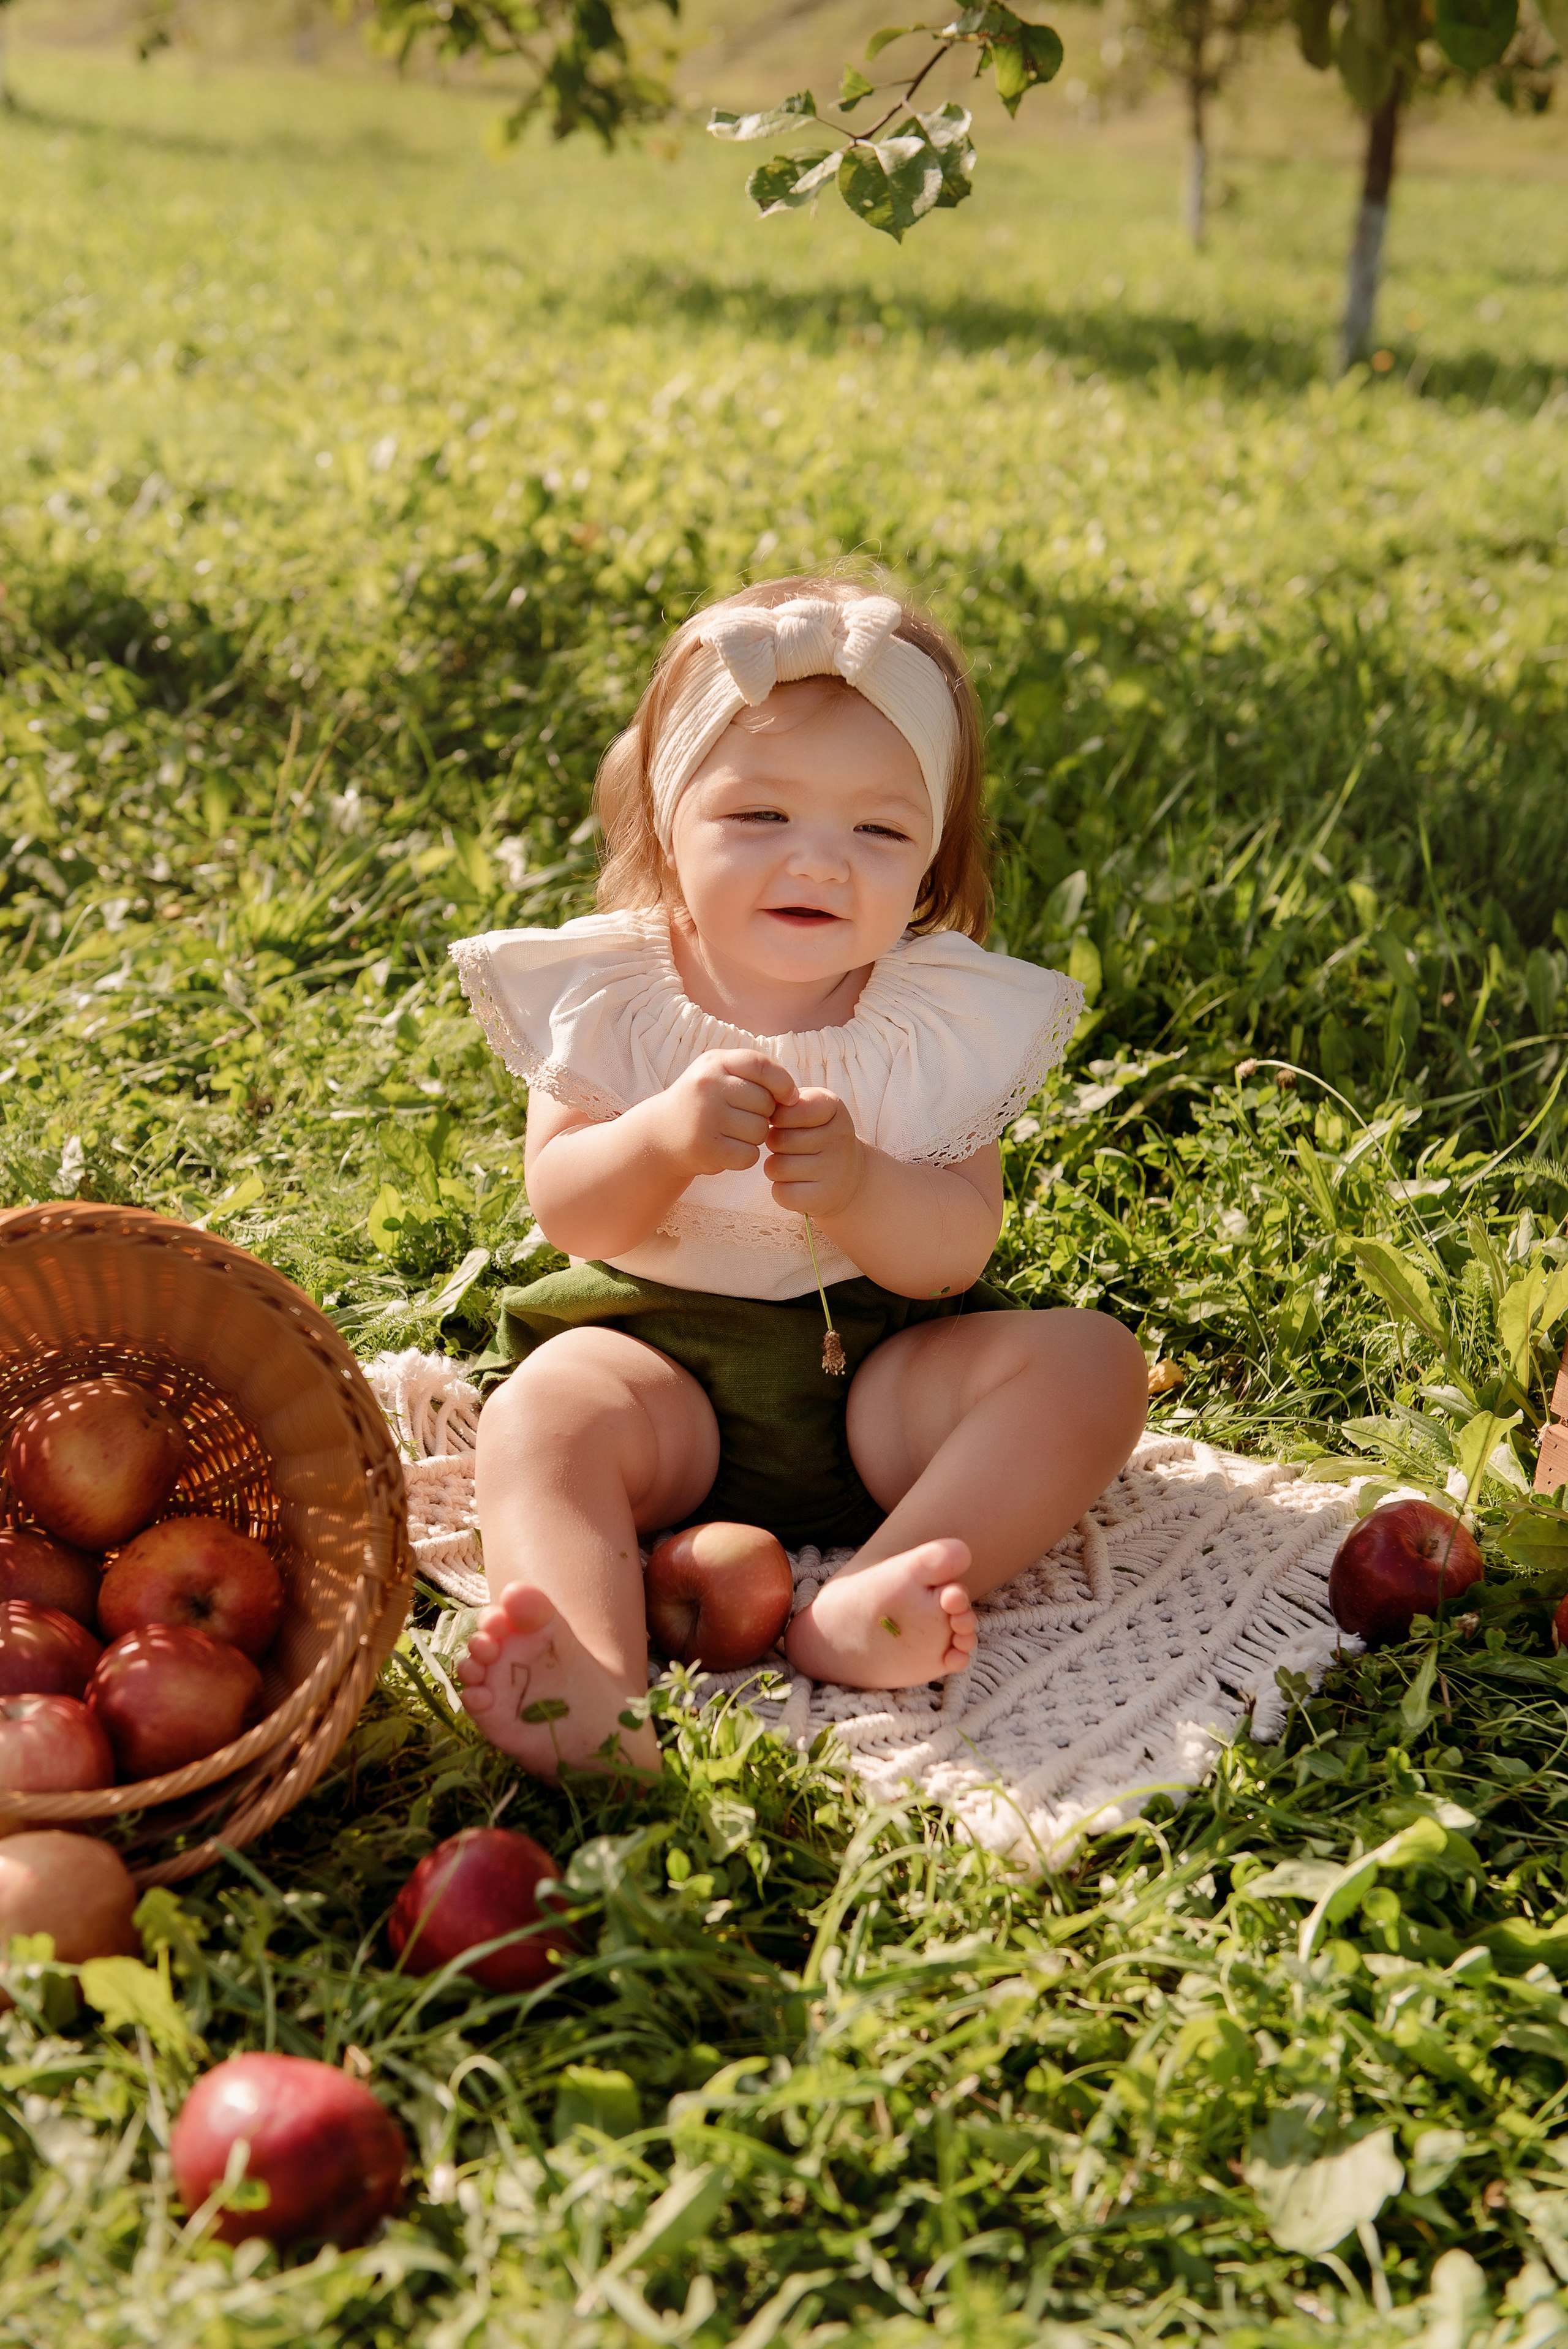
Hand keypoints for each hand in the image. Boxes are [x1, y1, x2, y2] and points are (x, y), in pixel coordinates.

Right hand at [655, 1050, 797, 1178]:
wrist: (661, 1135)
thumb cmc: (704, 1103)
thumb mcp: (720, 1074)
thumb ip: (756, 1075)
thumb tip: (794, 1097)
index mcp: (714, 1063)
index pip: (761, 1065)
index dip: (783, 1082)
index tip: (789, 1097)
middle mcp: (708, 1086)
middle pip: (766, 1103)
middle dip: (762, 1115)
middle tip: (741, 1119)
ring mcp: (705, 1117)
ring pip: (760, 1131)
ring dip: (754, 1138)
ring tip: (731, 1134)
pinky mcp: (706, 1148)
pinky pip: (749, 1155)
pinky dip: (744, 1157)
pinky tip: (727, 1150)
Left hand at [764, 1089, 864, 1218]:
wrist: (851, 1176)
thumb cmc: (818, 1135)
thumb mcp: (810, 1107)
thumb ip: (785, 1102)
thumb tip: (759, 1114)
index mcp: (833, 1107)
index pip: (787, 1109)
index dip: (777, 1118)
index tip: (785, 1122)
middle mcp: (839, 1138)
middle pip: (777, 1140)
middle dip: (774, 1144)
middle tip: (790, 1148)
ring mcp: (834, 1170)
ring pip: (775, 1167)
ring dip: (775, 1168)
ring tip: (793, 1165)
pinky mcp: (824, 1198)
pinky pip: (781, 1193)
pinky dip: (781, 1190)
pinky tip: (797, 1184)